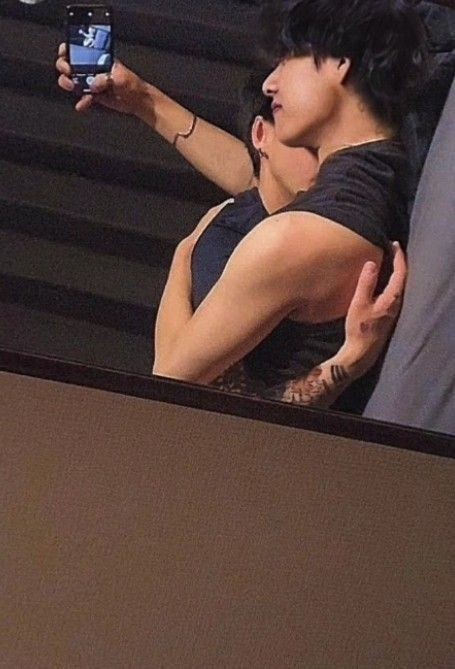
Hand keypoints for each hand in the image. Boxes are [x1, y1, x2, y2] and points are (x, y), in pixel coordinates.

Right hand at [55, 42, 150, 114]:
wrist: (138, 101)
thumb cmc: (133, 85)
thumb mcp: (121, 78)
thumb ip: (106, 79)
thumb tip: (93, 84)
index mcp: (98, 57)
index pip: (78, 48)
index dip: (68, 49)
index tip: (65, 55)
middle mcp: (92, 68)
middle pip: (70, 63)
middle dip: (65, 67)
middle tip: (69, 73)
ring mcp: (91, 81)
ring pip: (72, 80)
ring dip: (69, 83)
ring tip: (74, 88)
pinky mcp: (94, 95)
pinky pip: (82, 97)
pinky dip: (81, 101)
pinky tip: (82, 105)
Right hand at [341, 242, 406, 375]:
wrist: (361, 352)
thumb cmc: (359, 329)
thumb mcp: (358, 304)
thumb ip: (366, 283)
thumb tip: (371, 263)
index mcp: (392, 298)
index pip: (401, 272)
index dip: (398, 256)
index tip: (393, 243)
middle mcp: (398, 303)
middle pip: (404, 277)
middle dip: (399, 261)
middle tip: (391, 248)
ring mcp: (395, 309)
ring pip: (400, 284)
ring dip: (396, 271)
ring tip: (388, 260)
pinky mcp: (390, 314)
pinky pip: (395, 291)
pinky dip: (392, 280)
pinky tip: (384, 279)